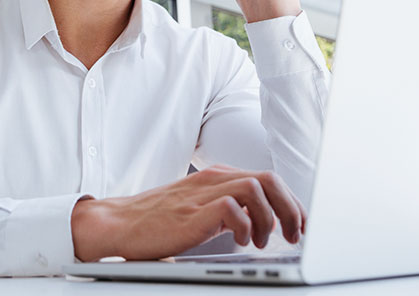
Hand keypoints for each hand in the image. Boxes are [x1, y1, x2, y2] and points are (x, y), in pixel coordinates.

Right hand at [70, 165, 305, 261]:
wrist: (117, 223)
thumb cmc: (156, 221)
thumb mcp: (198, 208)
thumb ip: (227, 209)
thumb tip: (261, 223)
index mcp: (217, 177)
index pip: (268, 178)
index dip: (292, 202)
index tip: (300, 224)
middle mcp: (213, 179)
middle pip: (270, 179)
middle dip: (291, 208)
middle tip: (293, 235)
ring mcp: (202, 193)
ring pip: (257, 188)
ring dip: (270, 217)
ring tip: (264, 241)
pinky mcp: (193, 211)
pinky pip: (233, 207)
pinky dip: (245, 225)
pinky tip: (241, 241)